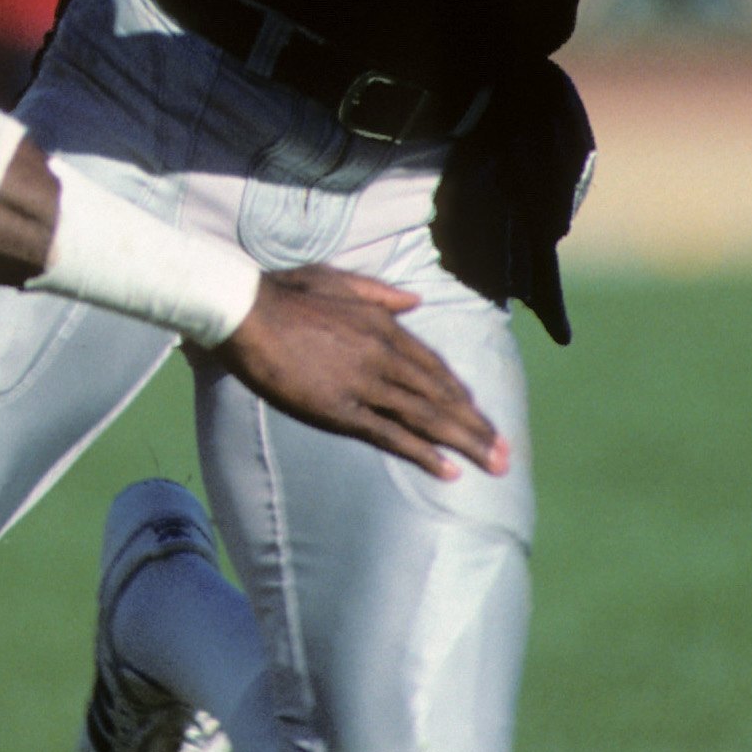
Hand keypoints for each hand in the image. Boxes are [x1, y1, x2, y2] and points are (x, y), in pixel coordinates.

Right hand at [202, 266, 510, 480]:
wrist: (246, 311)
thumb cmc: (284, 293)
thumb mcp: (338, 280)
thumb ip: (379, 293)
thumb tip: (414, 301)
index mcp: (384, 325)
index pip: (435, 367)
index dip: (461, 395)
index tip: (479, 414)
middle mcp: (384, 355)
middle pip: (442, 396)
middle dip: (477, 426)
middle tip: (505, 452)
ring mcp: (365, 384)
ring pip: (427, 417)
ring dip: (465, 443)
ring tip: (494, 464)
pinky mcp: (341, 410)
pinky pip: (391, 435)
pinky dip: (423, 454)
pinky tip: (447, 471)